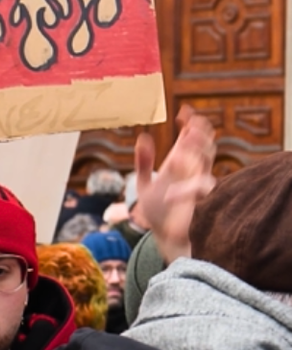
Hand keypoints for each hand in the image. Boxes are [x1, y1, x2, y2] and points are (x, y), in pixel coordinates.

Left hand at [135, 105, 216, 263]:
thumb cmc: (157, 212)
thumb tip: (143, 137)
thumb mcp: (144, 184)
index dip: (190, 124)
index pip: (189, 140)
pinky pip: (202, 187)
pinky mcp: (200, 201)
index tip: (185, 111)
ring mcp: (197, 185)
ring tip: (188, 138)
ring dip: (199, 149)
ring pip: (206, 161)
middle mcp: (191, 172)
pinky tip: (174, 183)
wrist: (164, 238)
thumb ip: (143, 163)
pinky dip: (189, 185)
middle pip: (203, 146)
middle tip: (193, 121)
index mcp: (178, 165)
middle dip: (200, 133)